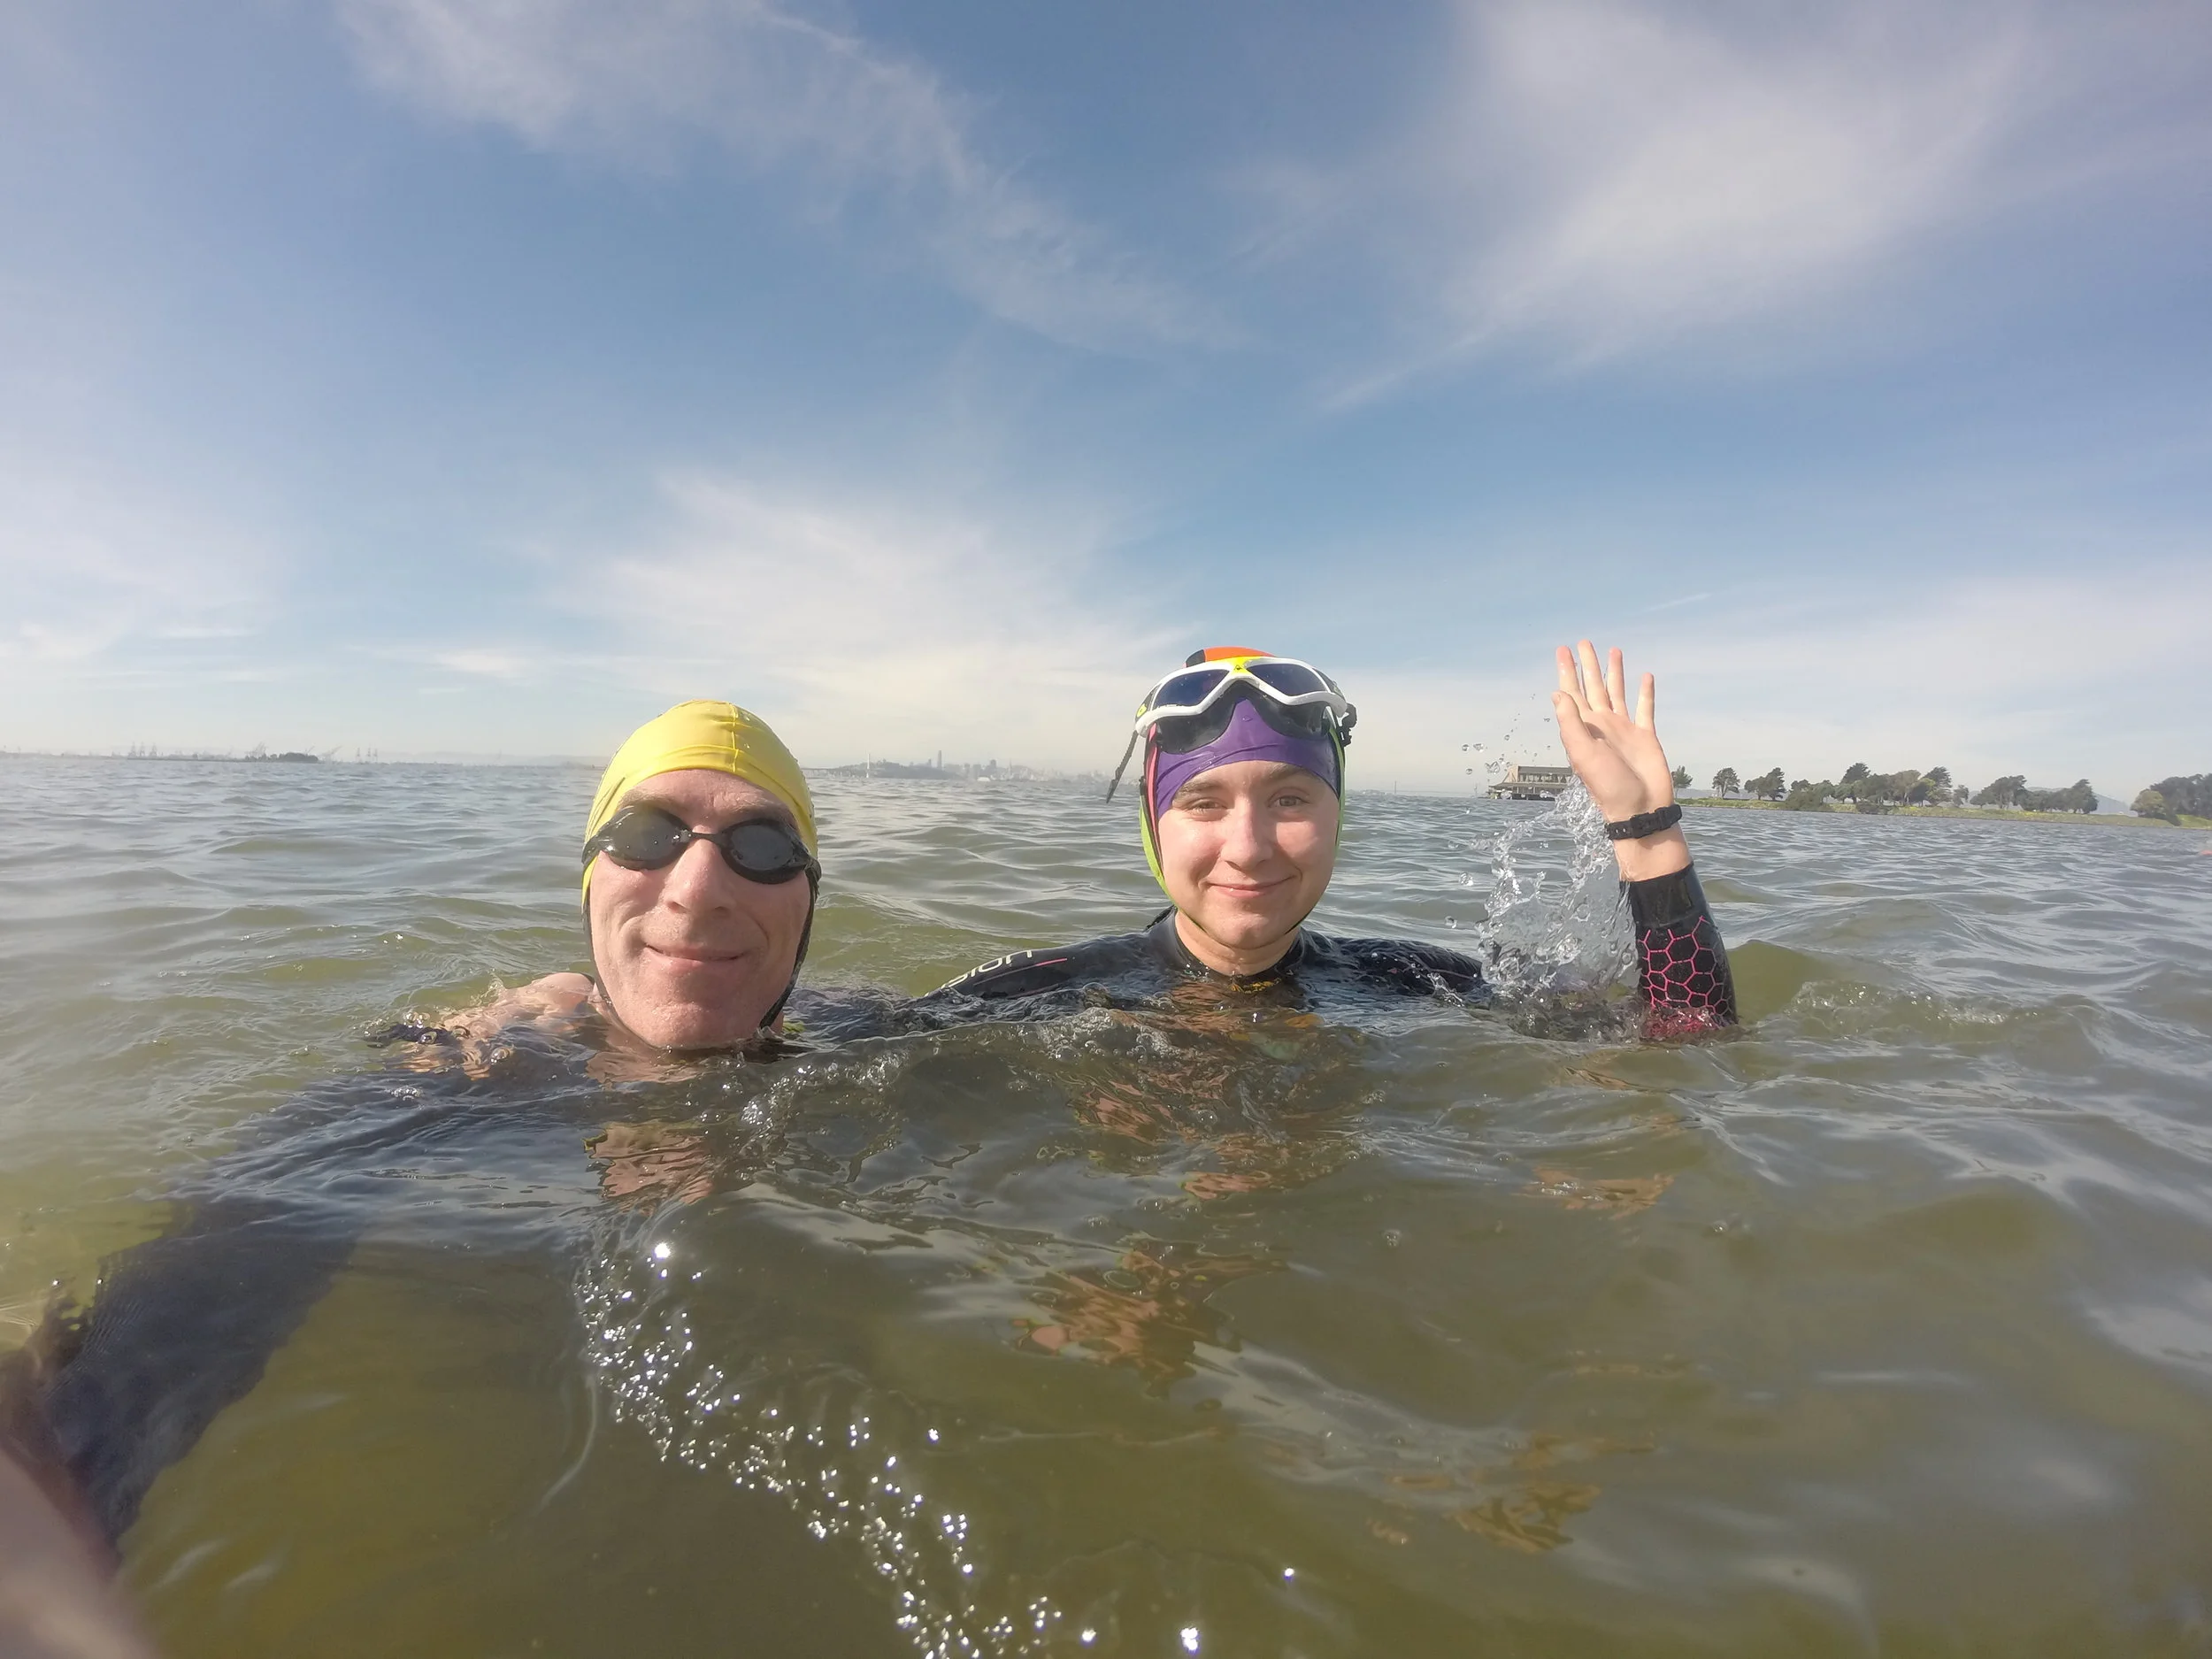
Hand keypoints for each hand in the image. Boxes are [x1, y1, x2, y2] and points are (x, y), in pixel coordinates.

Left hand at [1550, 640, 1689, 880]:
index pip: (1572, 693)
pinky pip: (1646, 708)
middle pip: (1593, 687)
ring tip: (1614, 650)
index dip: (1567, 672)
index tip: (1562, 650)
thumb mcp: (1583, 755)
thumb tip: (1557, 693)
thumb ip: (1571, 724)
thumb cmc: (1608, 787)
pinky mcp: (1645, 736)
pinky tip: (1645, 676)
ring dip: (1614, 672)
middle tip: (1583, 642)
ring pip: (1618, 692)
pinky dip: (1645, 692)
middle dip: (1588, 665)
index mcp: (1584, 728)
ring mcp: (1624, 729)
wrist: (1640, 809)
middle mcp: (1602, 725)